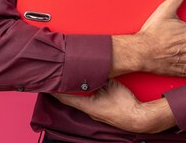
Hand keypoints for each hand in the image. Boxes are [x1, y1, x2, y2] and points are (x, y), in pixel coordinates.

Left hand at [53, 79, 175, 132]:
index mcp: (87, 105)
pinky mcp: (102, 110)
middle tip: (57, 75)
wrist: (139, 117)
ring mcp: (95, 111)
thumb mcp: (111, 85)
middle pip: (70, 97)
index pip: (65, 96)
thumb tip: (92, 67)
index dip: (54, 89)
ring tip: (69, 77)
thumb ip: (99, 76)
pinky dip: (84, 92)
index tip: (46, 81)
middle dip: (64, 86)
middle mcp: (89, 110)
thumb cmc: (125, 105)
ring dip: (74, 89)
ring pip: (80, 98)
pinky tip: (88, 85)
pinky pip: (89, 99)